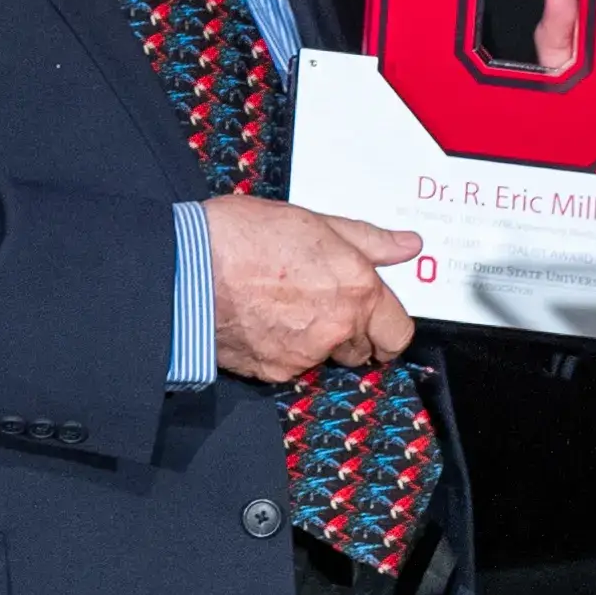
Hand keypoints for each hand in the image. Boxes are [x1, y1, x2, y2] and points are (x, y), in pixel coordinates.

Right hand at [204, 193, 418, 379]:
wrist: (186, 270)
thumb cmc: (244, 237)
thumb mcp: (314, 222)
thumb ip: (368, 240)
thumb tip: (408, 245)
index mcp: (357, 289)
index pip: (398, 332)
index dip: (387, 324)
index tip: (375, 316)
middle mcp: (338, 328)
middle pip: (362, 348)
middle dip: (348, 330)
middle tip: (317, 299)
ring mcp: (306, 355)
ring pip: (324, 357)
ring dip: (314, 340)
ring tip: (281, 304)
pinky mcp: (275, 372)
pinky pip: (291, 366)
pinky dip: (281, 349)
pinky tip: (261, 319)